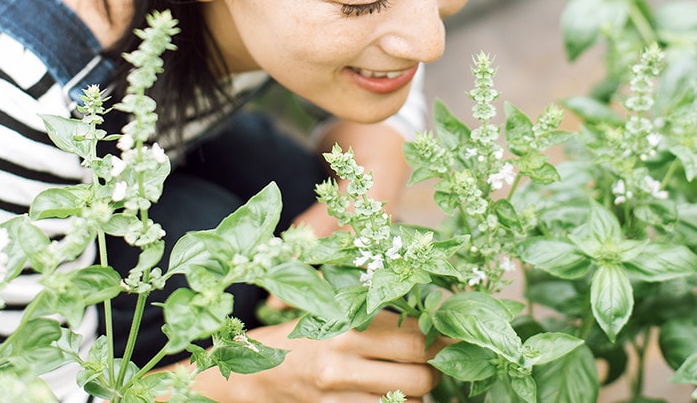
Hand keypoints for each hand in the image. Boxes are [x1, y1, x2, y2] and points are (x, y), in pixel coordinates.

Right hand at [187, 311, 441, 402]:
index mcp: (345, 327)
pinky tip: (390, 398)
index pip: (414, 338)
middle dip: (434, 371)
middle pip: (420, 374)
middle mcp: (343, 364)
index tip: (449, 338)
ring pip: (408, 402)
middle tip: (432, 364)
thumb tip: (421, 303)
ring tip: (409, 382)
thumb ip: (366, 307)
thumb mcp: (325, 311)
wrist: (247, 376)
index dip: (440, 340)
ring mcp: (338, 398)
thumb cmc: (294, 338)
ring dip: (418, 395)